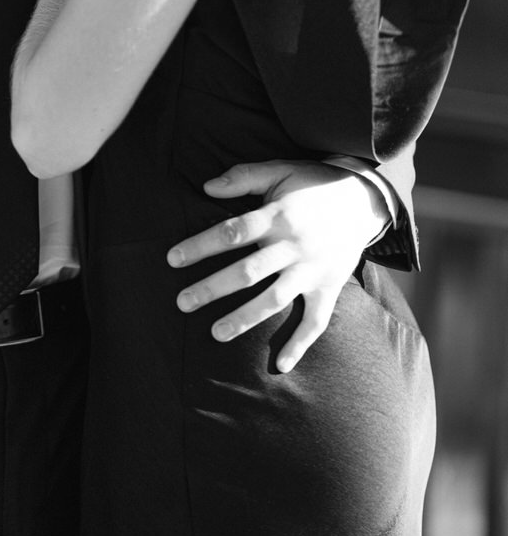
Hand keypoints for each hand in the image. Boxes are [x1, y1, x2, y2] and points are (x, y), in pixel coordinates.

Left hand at [167, 160, 389, 371]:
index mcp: (279, 215)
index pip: (233, 232)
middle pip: (248, 271)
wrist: (363, 199)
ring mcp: (313, 270)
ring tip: (215, 333)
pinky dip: (300, 344)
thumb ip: (243, 177)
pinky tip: (281, 365)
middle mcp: (295, 245)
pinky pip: (316, 321)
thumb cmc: (312, 184)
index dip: (201, 245)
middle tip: (182, 302)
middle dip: (213, 288)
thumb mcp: (279, 170)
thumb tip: (205, 187)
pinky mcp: (329, 287)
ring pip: (275, 299)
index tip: (172, 259)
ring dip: (245, 318)